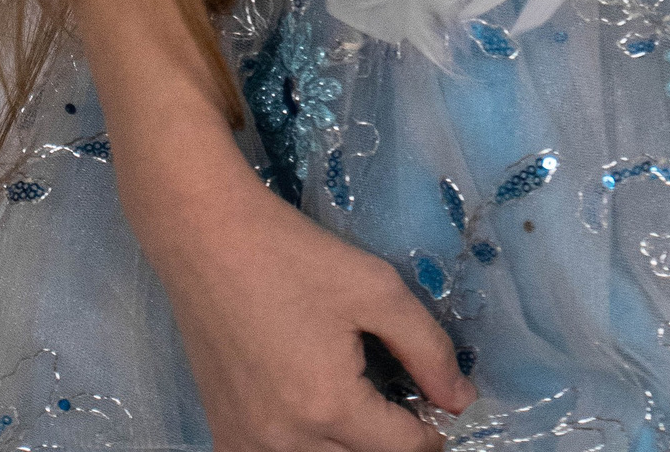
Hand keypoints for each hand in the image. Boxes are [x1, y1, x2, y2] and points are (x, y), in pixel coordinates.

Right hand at [128, 127, 477, 451]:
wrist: (208, 239)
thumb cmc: (295, 256)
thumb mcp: (376, 289)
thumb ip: (427, 348)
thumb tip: (461, 399)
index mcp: (329, 407)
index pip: (403, 449)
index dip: (432, 430)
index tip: (439, 405)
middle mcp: (285, 443)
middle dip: (390, 439)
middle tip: (398, 398)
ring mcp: (247, 445)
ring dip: (347, 445)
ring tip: (356, 398)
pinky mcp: (223, 435)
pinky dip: (305, 445)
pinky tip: (310, 407)